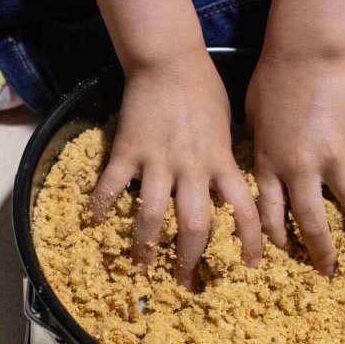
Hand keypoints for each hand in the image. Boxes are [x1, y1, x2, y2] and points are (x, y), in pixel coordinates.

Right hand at [90, 51, 261, 289]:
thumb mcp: (228, 128)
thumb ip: (226, 161)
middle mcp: (193, 168)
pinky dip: (102, 205)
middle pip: (195, 227)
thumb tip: (230, 190)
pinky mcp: (129, 149)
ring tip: (140, 267)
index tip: (250, 267)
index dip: (250, 242)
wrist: (171, 60)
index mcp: (221, 162)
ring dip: (145, 247)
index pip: (244, 211)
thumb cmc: (205, 90)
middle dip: (190, 260)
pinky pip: (112, 185)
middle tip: (186, 284)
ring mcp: (159, 160)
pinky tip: (95, 222)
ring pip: (152, 215)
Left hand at [246, 54, 344, 275]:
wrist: (305, 55)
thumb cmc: (270, 83)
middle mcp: (301, 170)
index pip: (271, 215)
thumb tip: (264, 168)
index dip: (277, 239)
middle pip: (311, 222)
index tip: (283, 254)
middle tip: (328, 271)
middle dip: (320, 251)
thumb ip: (259, 151)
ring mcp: (333, 157)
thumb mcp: (252, 122)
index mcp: (268, 166)